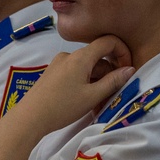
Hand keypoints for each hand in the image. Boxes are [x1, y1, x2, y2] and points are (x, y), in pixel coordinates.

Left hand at [4, 35, 133, 138]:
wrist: (29, 117)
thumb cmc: (62, 107)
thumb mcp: (92, 96)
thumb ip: (113, 82)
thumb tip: (130, 69)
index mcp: (81, 56)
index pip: (108, 42)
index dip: (123, 52)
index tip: (127, 71)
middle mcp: (69, 56)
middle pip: (98, 57)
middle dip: (110, 73)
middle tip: (114, 94)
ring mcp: (59, 64)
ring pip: (87, 67)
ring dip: (98, 81)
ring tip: (99, 103)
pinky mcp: (53, 74)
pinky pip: (76, 73)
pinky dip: (85, 83)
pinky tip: (85, 101)